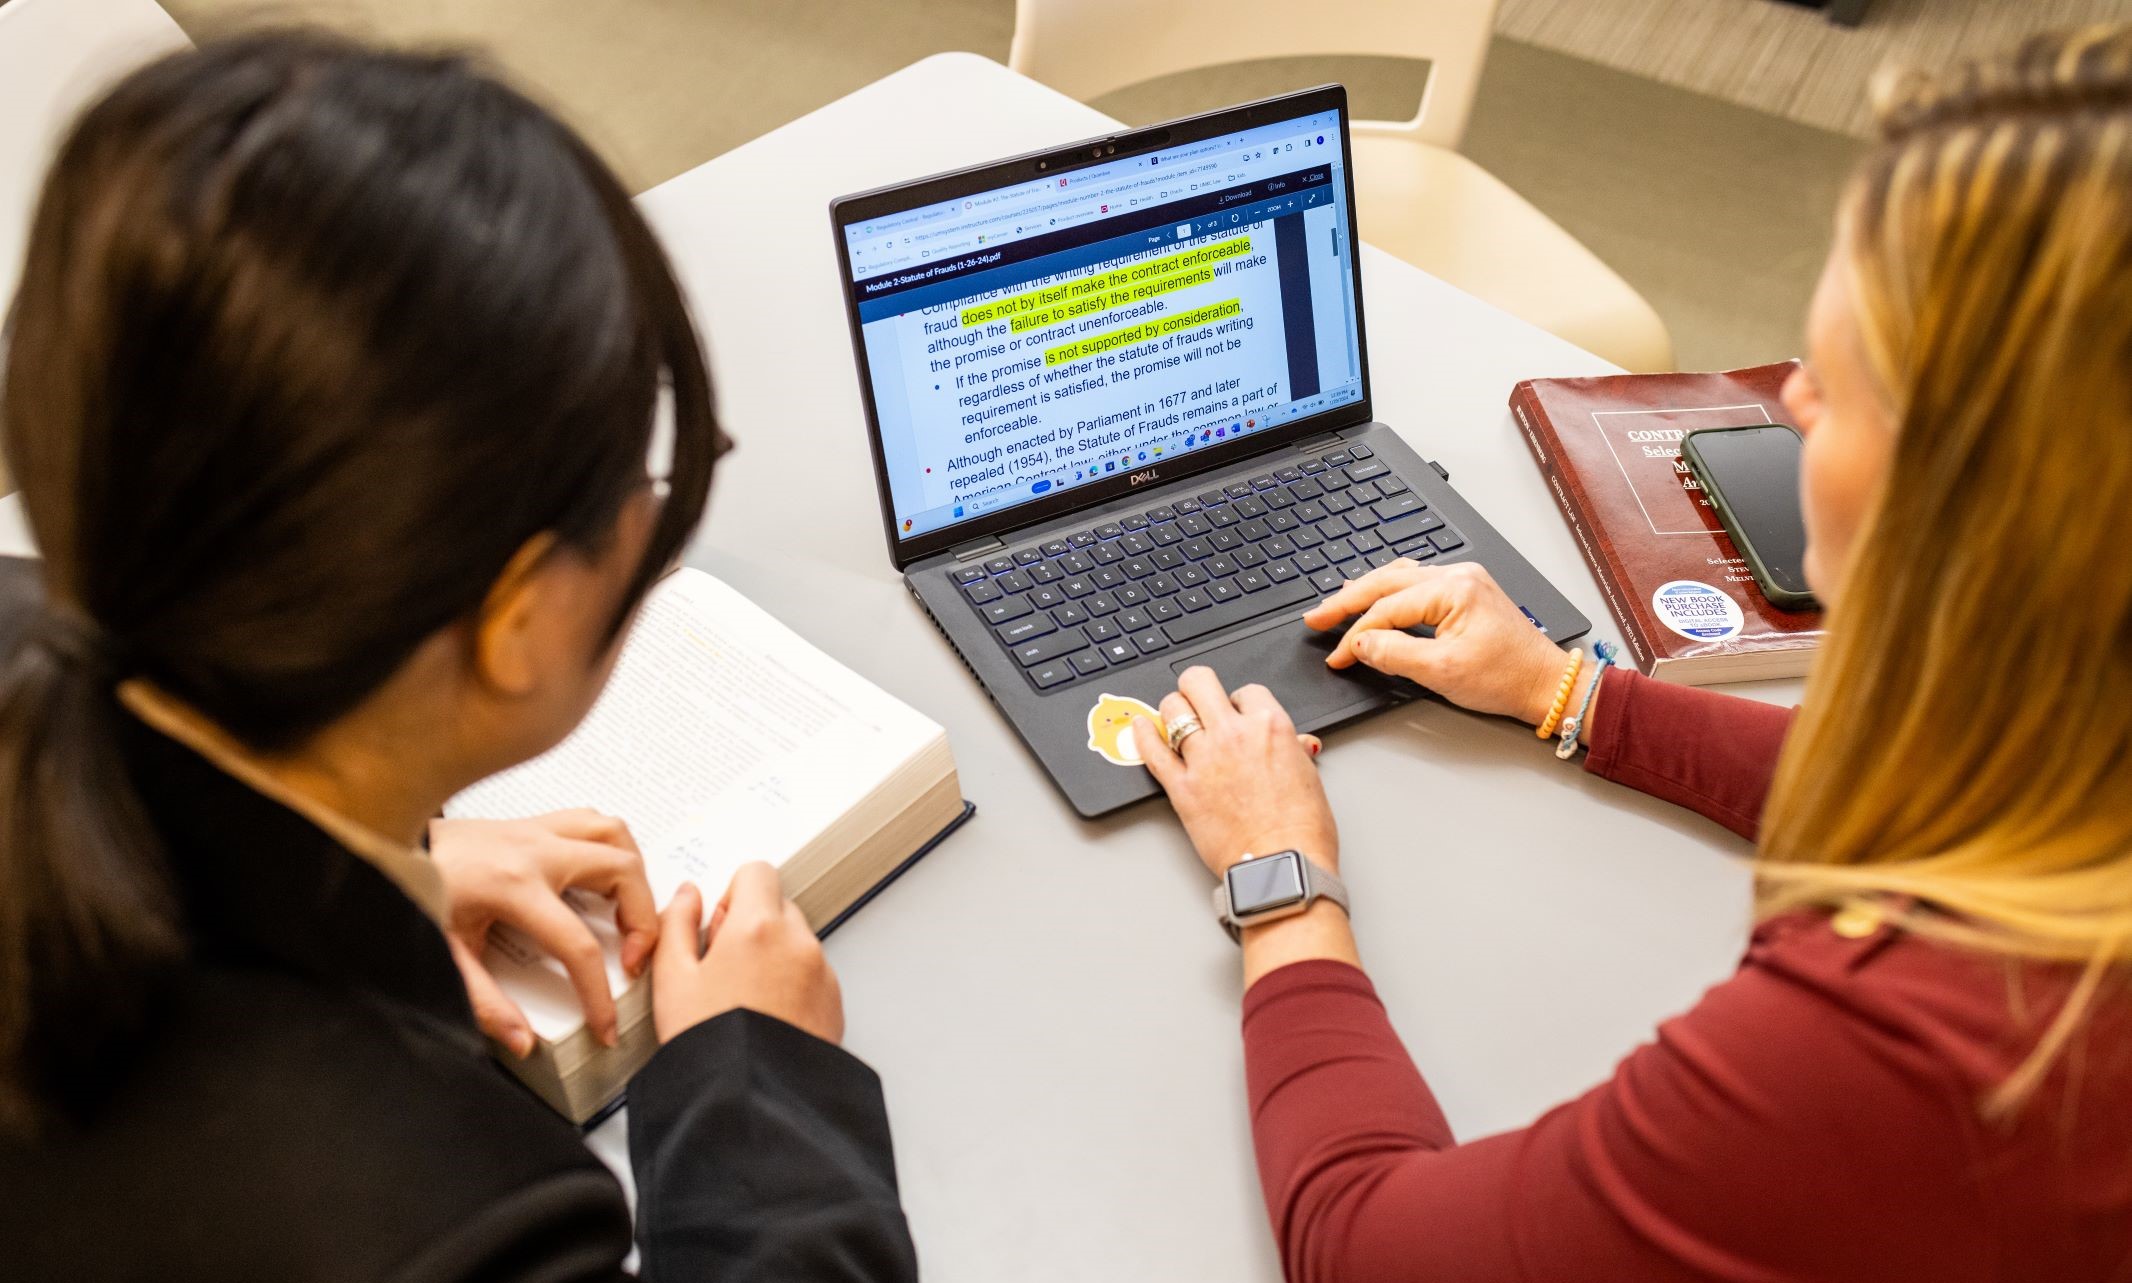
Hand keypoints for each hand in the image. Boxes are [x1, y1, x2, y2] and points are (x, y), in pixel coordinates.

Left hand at [429, 810, 658, 1055]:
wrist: (384, 841)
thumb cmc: (411, 887)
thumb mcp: (443, 955)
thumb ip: (483, 1003)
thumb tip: (522, 1039)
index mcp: (512, 886)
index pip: (576, 945)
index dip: (599, 992)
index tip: (605, 1023)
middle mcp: (534, 851)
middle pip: (621, 872)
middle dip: (642, 920)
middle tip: (633, 958)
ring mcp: (536, 830)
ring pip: (615, 834)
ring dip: (634, 874)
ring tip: (629, 912)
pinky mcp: (532, 823)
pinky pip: (591, 822)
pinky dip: (611, 847)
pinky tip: (602, 875)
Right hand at [651, 863, 843, 1045]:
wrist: (752, 1100)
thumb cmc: (712, 1045)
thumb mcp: (672, 979)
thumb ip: (675, 924)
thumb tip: (685, 897)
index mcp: (758, 927)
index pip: (756, 872)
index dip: (731, 895)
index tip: (716, 928)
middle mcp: (798, 943)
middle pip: (777, 906)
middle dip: (751, 926)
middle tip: (722, 970)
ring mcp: (822, 973)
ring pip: (795, 942)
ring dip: (773, 957)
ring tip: (741, 1001)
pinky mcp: (834, 1002)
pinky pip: (812, 975)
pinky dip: (792, 985)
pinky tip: (764, 1018)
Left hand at [1129, 666, 1336, 878]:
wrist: (1281, 867)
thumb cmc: (1302, 831)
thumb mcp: (1308, 778)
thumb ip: (1292, 750)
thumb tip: (1293, 743)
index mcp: (1270, 727)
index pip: (1247, 691)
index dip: (1241, 702)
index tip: (1238, 715)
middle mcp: (1233, 735)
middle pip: (1199, 683)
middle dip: (1197, 687)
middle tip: (1197, 698)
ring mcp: (1203, 759)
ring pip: (1172, 709)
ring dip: (1173, 710)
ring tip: (1175, 718)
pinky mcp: (1182, 788)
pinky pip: (1153, 751)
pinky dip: (1143, 735)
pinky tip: (1141, 727)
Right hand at [1304, 560, 1569, 724]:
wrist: (1545, 684)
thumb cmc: (1507, 678)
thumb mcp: (1443, 672)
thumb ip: (1394, 654)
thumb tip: (1359, 644)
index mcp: (1453, 589)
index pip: (1387, 608)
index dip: (1355, 634)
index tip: (1336, 657)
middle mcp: (1457, 576)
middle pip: (1386, 581)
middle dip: (1347, 601)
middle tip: (1317, 617)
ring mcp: (1463, 581)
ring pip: (1399, 578)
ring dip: (1366, 592)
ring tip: (1337, 604)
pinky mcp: (1466, 592)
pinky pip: (1416, 583)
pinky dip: (1389, 592)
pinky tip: (1375, 596)